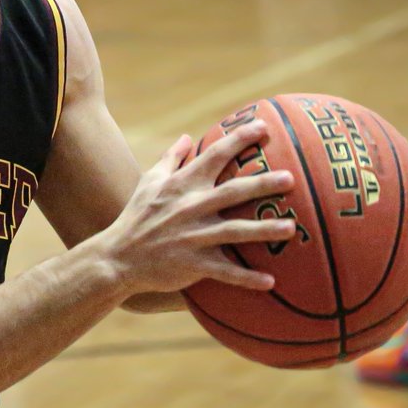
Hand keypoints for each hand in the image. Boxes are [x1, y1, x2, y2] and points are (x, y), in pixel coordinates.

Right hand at [100, 122, 295, 294]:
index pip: (213, 156)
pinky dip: (246, 278)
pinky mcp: (192, 264)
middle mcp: (189, 208)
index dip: (239, 139)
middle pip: (232, 192)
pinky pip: (224, 271)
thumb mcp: (148, 183)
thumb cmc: (135, 217)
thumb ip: (170, 160)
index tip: (263, 126)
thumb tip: (186, 137)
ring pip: (234, 232)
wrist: (116, 257)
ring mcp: (192, 237)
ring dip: (263, 231)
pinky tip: (270, 281)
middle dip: (261, 184)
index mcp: (181, 186)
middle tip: (290, 178)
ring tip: (290, 228)